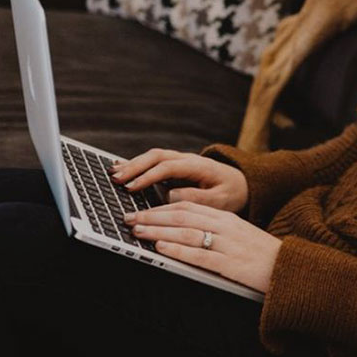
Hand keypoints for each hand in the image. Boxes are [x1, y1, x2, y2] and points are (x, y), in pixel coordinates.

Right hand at [111, 149, 248, 212]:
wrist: (242, 184)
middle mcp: (187, 159)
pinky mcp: (176, 166)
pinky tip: (121, 167)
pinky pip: (154, 162)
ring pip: (153, 157)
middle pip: (157, 156)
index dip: (149, 176)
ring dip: (133, 164)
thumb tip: (170, 195)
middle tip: (117, 179)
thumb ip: (197, 198)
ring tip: (114, 174)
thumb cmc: (231, 193)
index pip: (168, 167)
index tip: (133, 187)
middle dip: (135, 167)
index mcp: (198, 165)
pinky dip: (137, 164)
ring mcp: (180, 160)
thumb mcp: (220, 200)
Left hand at [123, 201, 280, 294]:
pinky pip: (198, 254)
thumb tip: (185, 231)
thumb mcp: (240, 235)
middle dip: (152, 217)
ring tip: (137, 231)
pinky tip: (161, 248)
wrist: (293, 269)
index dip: (159, 208)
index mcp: (227, 218)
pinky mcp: (230, 264)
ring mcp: (228, 245)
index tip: (140, 211)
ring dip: (157, 231)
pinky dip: (177, 249)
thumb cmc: (264, 256)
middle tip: (129, 218)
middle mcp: (225, 227)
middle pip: (182, 216)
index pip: (187, 207)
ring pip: (185, 232)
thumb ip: (216, 230)